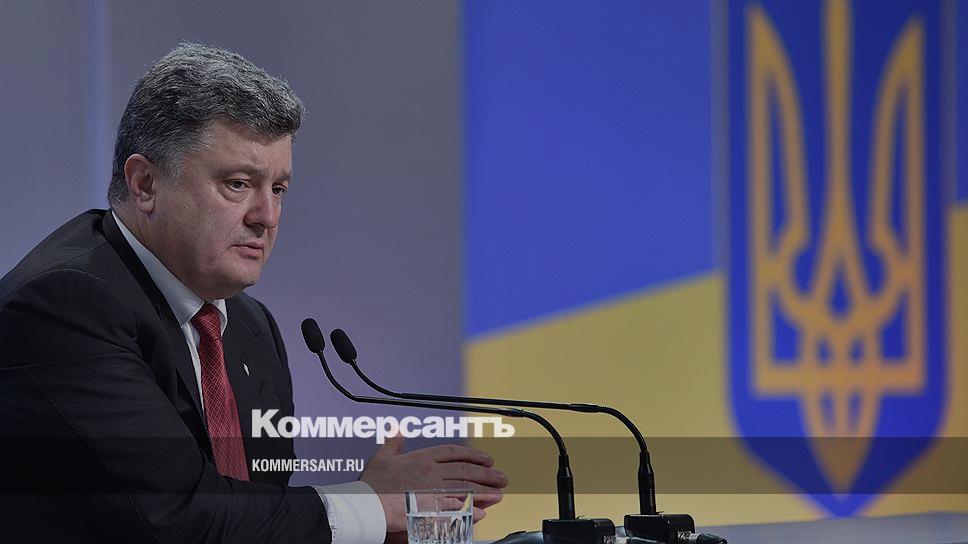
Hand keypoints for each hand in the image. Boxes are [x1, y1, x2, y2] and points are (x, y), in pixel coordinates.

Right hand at [360, 434, 507, 533]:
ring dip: (484, 491)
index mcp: (421, 458)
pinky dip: (471, 510)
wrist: (366, 504)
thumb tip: (397, 431)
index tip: (486, 458)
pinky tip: (482, 512)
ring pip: (465, 488)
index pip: (453, 452)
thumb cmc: (372, 484)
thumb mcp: (381, 457)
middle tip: (501, 477)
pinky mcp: (431, 509)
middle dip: (487, 474)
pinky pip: (456, 509)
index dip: (472, 454)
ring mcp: (432, 490)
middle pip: (465, 470)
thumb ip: (392, 444)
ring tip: (499, 494)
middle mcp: (430, 472)